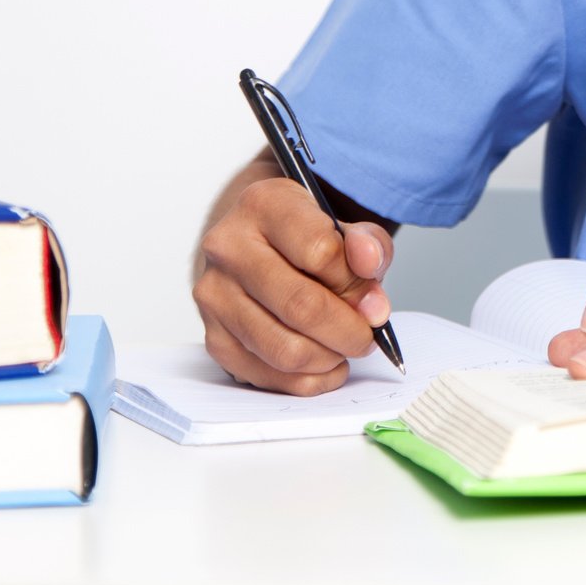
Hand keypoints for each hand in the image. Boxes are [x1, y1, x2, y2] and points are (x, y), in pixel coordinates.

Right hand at [193, 176, 395, 394]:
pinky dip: (306, 380)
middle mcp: (228, 248)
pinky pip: (266, 375)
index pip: (320, 251)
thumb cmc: (304, 236)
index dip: (355, 282)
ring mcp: (214, 295)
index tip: (371, 296)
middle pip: (301, 306)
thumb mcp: (343, 225)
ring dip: (328, 357)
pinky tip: (324, 364)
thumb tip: (372, 291)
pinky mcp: (213, 336)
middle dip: (348, 330)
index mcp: (264, 205)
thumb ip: (368, 248)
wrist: (257, 244)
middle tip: (368, 335)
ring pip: (284, 349)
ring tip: (345, 347)